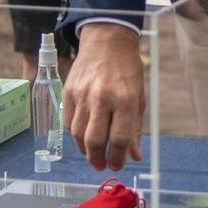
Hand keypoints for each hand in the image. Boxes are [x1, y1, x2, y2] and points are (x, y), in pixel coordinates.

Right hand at [64, 22, 145, 170]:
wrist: (107, 41)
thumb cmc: (127, 70)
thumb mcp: (139, 97)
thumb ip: (135, 128)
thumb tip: (133, 155)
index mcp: (125, 100)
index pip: (119, 138)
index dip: (118, 157)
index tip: (117, 165)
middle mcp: (102, 98)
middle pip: (95, 140)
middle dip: (97, 159)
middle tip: (101, 165)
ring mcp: (82, 94)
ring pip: (78, 133)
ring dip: (85, 150)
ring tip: (92, 154)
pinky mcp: (68, 91)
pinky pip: (68, 121)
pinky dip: (74, 134)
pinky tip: (82, 137)